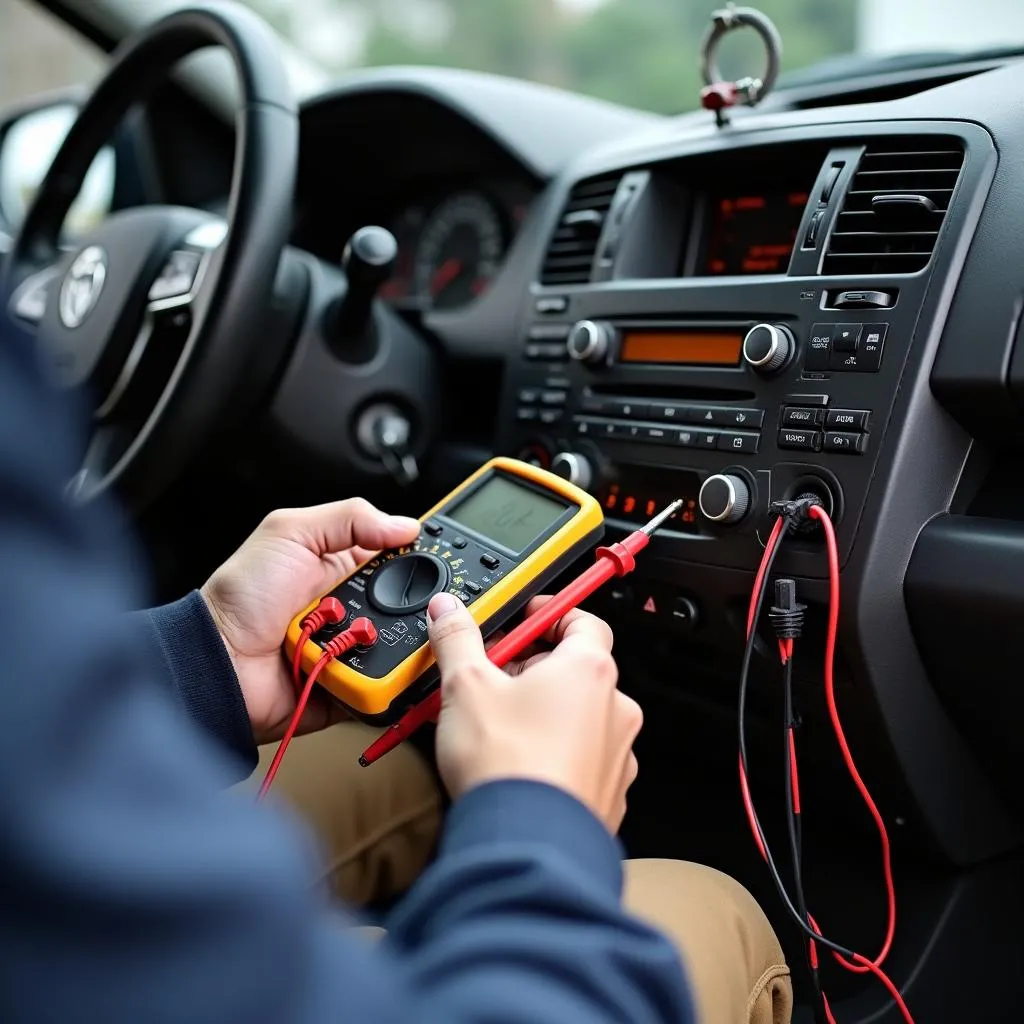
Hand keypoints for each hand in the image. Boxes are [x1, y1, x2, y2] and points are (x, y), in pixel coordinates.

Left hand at [201, 500, 419, 744]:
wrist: (218, 661)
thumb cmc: (241, 597)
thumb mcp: (289, 532)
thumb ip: (349, 518)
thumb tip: (405, 524)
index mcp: (341, 567)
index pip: (396, 558)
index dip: (416, 558)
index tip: (433, 559)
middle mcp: (352, 608)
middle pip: (407, 605)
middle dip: (405, 604)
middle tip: (376, 602)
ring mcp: (352, 648)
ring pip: (401, 645)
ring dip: (384, 640)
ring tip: (352, 635)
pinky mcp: (350, 686)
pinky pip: (383, 685)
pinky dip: (379, 679)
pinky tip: (358, 666)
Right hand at [427, 593, 641, 833]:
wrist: (527, 845)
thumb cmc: (507, 765)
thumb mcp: (465, 686)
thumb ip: (457, 640)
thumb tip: (449, 611)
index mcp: (588, 670)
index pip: (582, 620)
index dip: (549, 616)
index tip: (521, 621)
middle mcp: (614, 708)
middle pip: (576, 670)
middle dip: (533, 669)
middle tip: (493, 679)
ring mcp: (617, 754)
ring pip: (579, 717)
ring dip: (545, 713)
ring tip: (499, 727)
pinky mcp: (608, 794)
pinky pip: (582, 759)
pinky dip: (555, 754)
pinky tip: (518, 765)